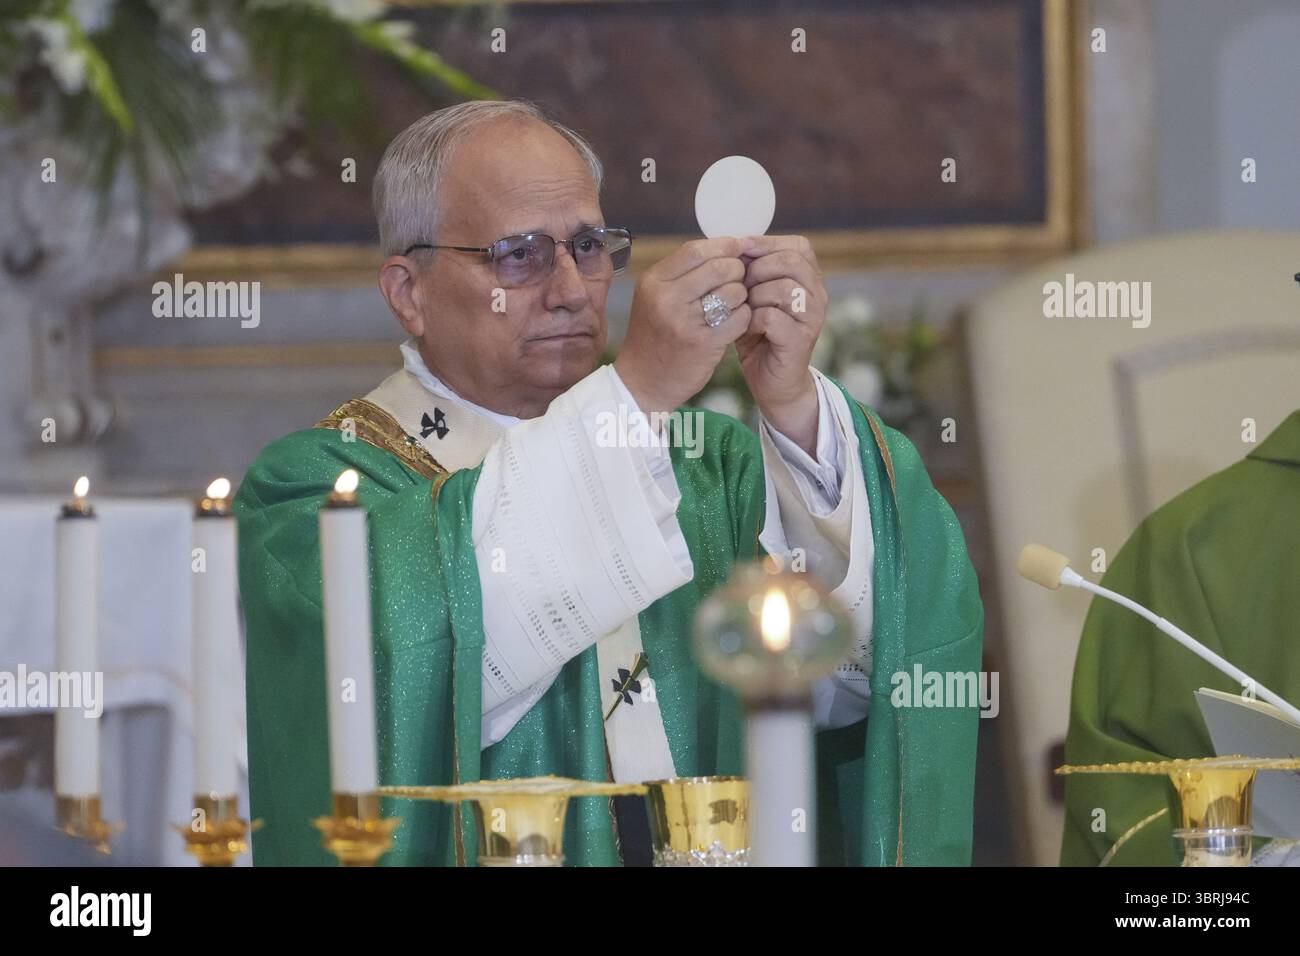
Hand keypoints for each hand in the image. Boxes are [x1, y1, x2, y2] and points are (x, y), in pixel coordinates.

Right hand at [615, 237, 751, 417]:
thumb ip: (683, 272)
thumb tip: (725, 248)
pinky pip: (739, 318)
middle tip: (737, 280)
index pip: (695, 249)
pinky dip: (743, 317)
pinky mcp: (703, 344)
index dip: (723, 245)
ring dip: (741, 295)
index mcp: (653, 282)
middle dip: (737, 270)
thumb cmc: (655, 336)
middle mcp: (666, 299)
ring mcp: (684, 322)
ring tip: (733, 304)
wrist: (642, 382)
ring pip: (733, 291)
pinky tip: (735, 322)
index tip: (737, 248)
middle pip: (719, 266)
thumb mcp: (655, 297)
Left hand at [735, 234, 827, 454]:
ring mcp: (812, 318)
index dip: (766, 243)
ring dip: (753, 296)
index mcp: (809, 280)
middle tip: (739, 286)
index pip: (798, 246)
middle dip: (757, 270)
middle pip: (791, 262)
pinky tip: (745, 329)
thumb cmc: (760, 337)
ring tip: (742, 310)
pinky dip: (752, 320)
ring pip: (783, 287)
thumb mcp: (754, 298)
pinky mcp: (801, 340)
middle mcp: (817, 295)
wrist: (773, 383)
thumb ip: (750, 272)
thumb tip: (732, 243)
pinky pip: (772, 316)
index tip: (740, 250)